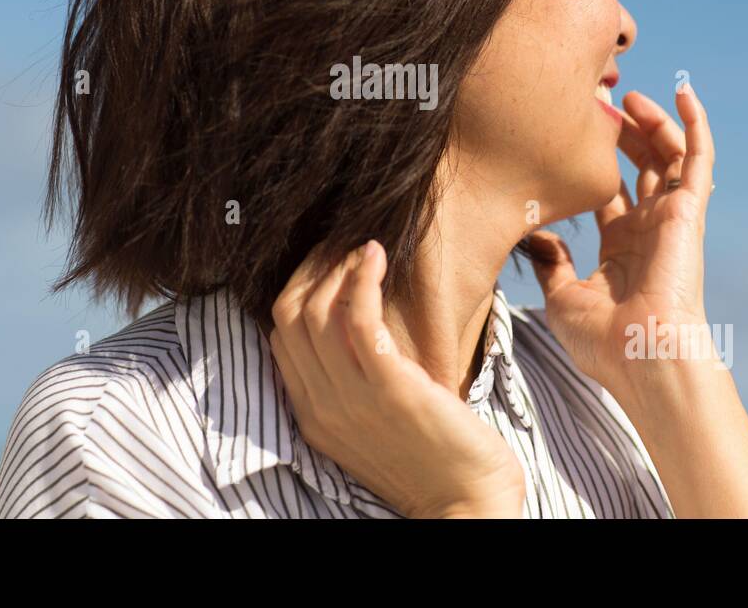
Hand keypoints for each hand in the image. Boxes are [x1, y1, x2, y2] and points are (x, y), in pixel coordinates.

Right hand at [268, 240, 525, 518]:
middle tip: (340, 244)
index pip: (280, 336)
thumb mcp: (375, 421)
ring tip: (364, 248)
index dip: (298, 289)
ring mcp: (352, 398)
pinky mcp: (390, 387)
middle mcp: (322, 406)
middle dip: (311, 268)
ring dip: (336, 266)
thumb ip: (354, 383)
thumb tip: (356, 326)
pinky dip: (362, 278)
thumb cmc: (434, 457)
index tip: (327, 263)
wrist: (467, 504)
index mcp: (313, 415)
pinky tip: (377, 256)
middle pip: (289, 315)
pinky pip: (357, 318)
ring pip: (315, 311)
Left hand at [528, 83, 716, 405]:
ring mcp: (671, 218)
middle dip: (621, 136)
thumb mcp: (562, 298)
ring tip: (630, 96)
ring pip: (668, 156)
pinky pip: (699, 158)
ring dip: (652, 123)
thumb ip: (551, 263)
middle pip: (640, 168)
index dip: (594, 166)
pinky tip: (684, 93)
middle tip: (598, 106)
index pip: (611, 195)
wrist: (642, 356)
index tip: (567, 137)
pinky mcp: (690, 210)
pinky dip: (694, 124)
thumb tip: (535, 237)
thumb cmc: (604, 341)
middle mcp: (649, 229)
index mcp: (621, 249)